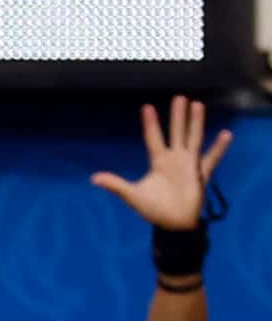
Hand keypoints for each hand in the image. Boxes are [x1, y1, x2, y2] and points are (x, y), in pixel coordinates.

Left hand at [90, 95, 230, 229]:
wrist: (173, 223)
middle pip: (176, 132)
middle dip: (177, 116)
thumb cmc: (153, 209)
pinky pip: (212, 158)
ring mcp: (189, 164)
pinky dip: (219, 147)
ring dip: (196, 122)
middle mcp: (174, 159)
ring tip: (198, 105)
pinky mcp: (200, 173)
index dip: (150, 123)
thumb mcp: (132, 195)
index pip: (153, 138)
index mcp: (158, 162)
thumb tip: (93, 178)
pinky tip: (226, 134)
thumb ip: (115, 184)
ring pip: (193, 138)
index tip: (147, 106)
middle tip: (180, 97)